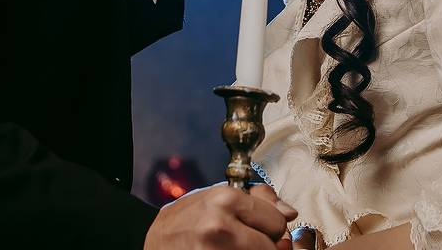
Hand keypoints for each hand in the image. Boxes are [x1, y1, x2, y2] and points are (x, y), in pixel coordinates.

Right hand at [146, 183, 296, 249]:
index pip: (277, 221)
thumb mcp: (219, 196)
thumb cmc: (188, 219)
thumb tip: (290, 213)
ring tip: (237, 248)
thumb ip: (258, 199)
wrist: (151, 241)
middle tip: (246, 240)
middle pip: (272, 246)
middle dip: (264, 244)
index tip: (258, 227)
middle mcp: (220, 226)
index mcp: (225, 200)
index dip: (271, 226)